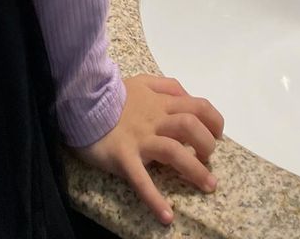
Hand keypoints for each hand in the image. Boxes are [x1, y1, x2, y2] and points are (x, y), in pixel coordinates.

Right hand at [69, 73, 223, 225]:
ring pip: (173, 150)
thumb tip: (188, 96)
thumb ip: (167, 86)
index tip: (218, 135)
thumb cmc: (114, 96)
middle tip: (210, 160)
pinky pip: (140, 179)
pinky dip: (154, 199)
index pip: (197, 106)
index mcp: (161, 102)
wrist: (81, 103)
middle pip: (189, 126)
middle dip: (207, 144)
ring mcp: (140, 138)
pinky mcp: (123, 156)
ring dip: (194, 170)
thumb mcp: (143, 82)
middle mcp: (155, 119)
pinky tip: (166, 216)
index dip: (214, 120)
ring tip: (208, 186)